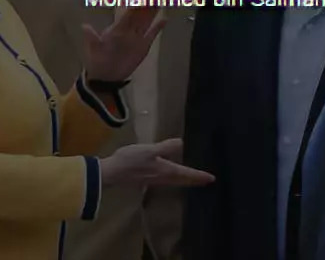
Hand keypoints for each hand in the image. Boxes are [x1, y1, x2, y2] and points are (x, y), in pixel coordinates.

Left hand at [82, 6, 165, 82]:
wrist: (106, 76)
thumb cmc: (98, 61)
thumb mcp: (94, 49)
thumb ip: (92, 38)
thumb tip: (84, 26)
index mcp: (117, 29)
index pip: (128, 14)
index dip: (135, 5)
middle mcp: (128, 31)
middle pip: (139, 16)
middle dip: (147, 5)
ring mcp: (136, 38)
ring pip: (146, 23)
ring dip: (153, 13)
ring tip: (160, 1)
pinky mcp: (143, 47)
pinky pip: (151, 36)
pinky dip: (158, 28)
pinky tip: (164, 20)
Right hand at [99, 138, 213, 187]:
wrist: (112, 173)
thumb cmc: (131, 161)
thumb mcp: (150, 150)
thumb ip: (166, 147)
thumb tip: (182, 143)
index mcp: (166, 171)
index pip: (187, 174)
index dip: (199, 175)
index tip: (211, 178)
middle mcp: (163, 178)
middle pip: (183, 180)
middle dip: (195, 180)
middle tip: (206, 180)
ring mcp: (155, 180)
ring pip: (176, 181)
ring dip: (185, 180)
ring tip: (192, 178)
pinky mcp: (147, 179)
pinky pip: (167, 180)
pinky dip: (175, 178)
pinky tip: (171, 174)